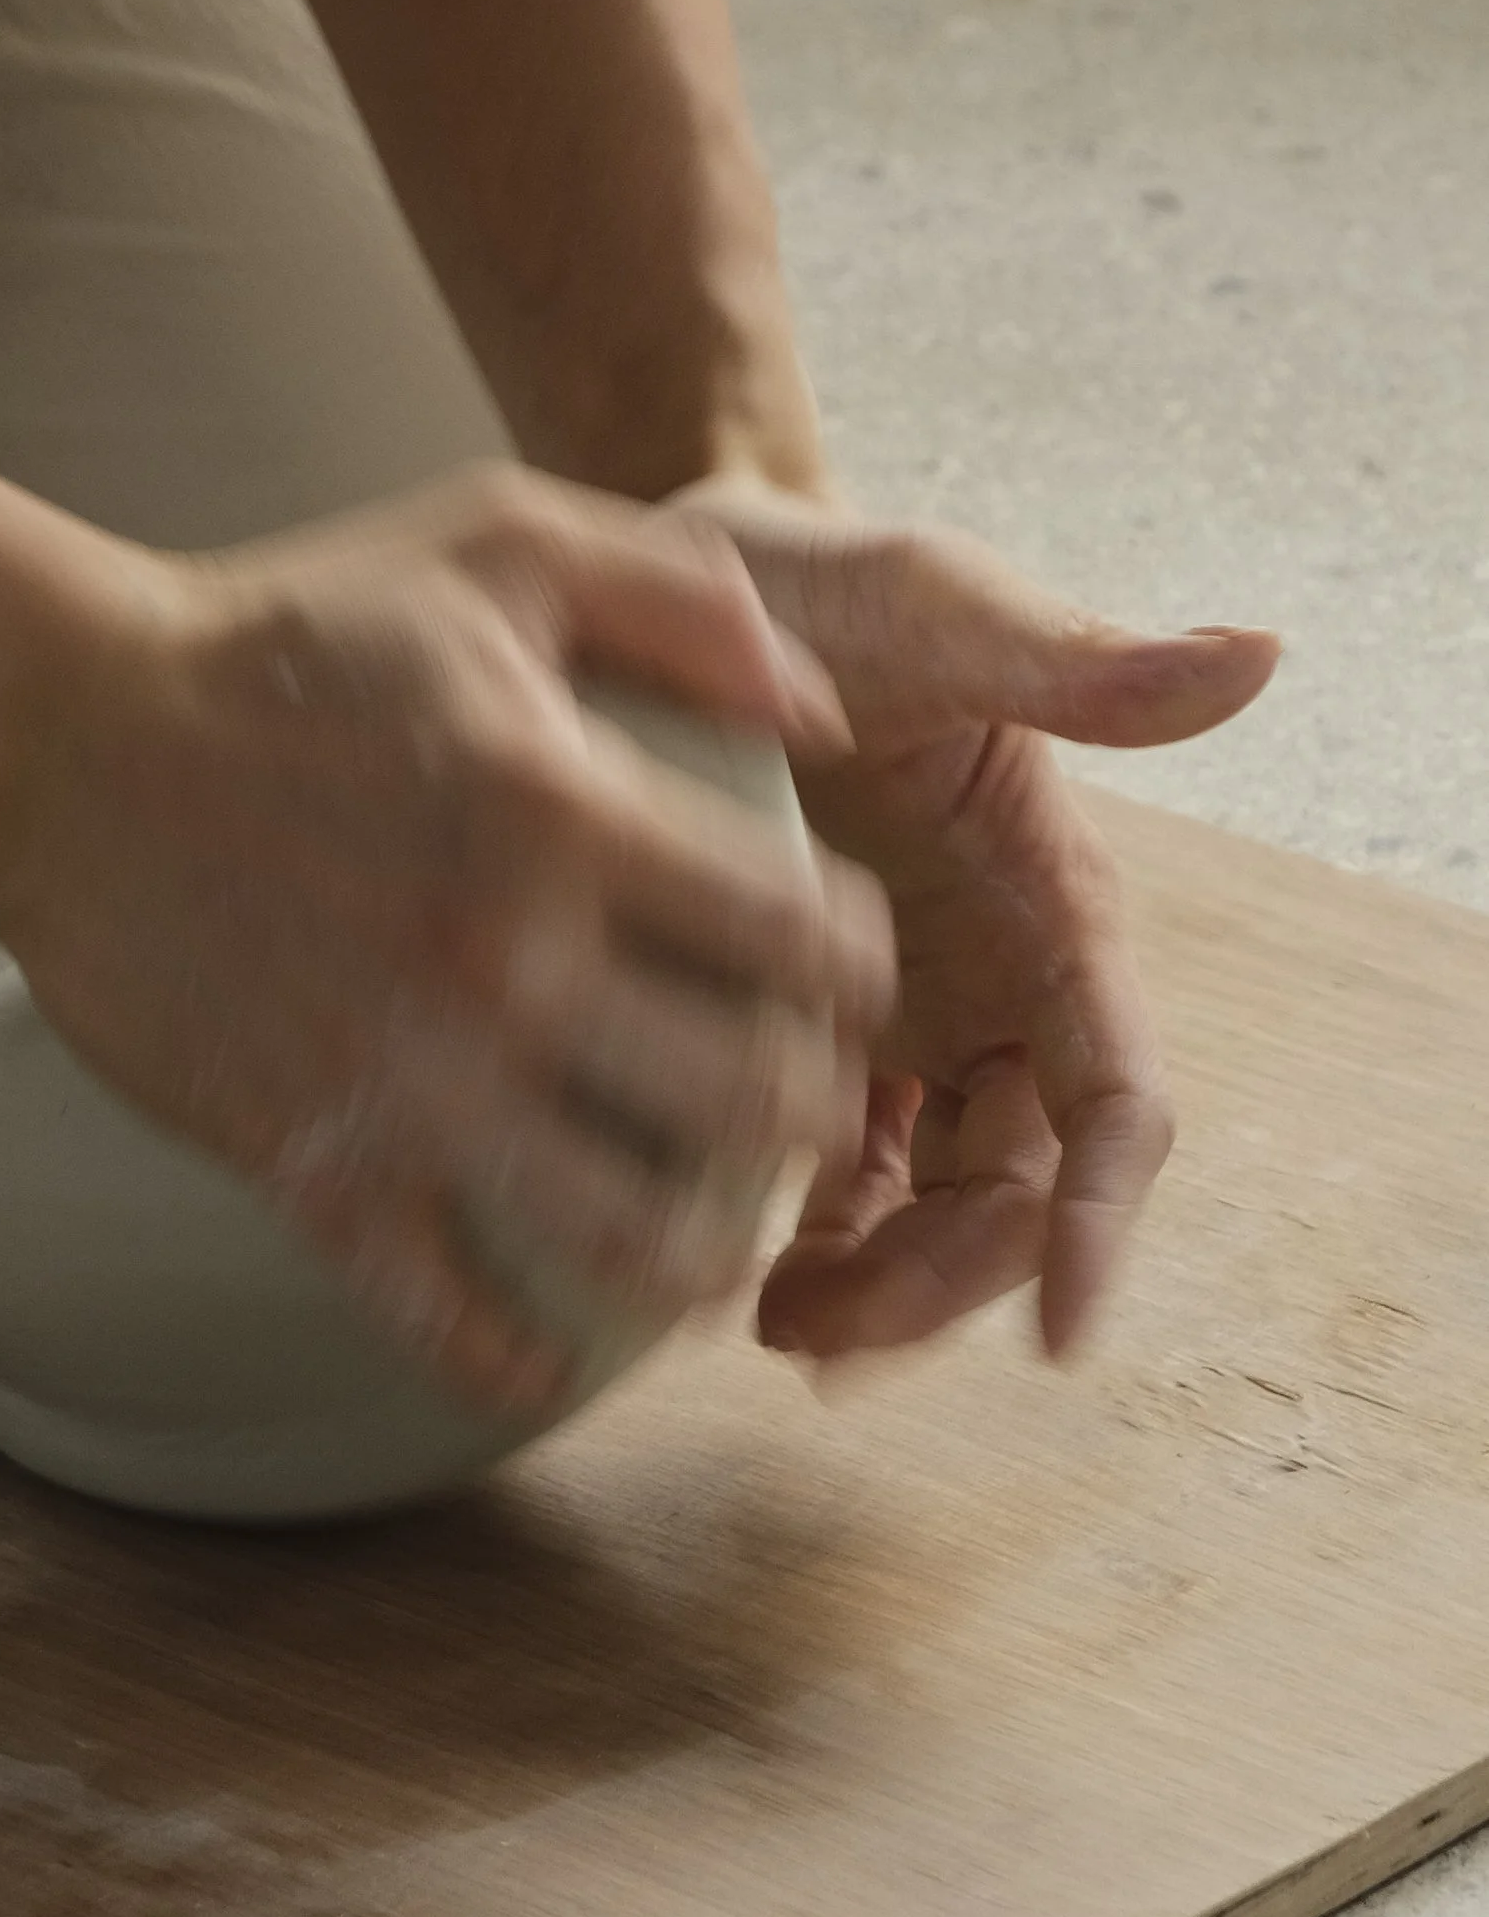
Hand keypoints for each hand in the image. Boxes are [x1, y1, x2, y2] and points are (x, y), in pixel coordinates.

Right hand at [0, 465, 895, 1415]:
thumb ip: (685, 599)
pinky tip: (550, 1345)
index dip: (858, 967)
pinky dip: (518, 1360)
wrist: (62, 732)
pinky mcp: (309, 1164)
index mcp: (569, 815)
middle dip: (811, 1117)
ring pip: (631, 1245)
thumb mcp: (498, 541)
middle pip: (756, 1108)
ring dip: (701, 1255)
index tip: (838, 970)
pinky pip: (446, 1320)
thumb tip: (833, 714)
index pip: (809, 940)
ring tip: (704, 1230)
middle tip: (793, 1104)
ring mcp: (410, 1084)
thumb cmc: (286, 628)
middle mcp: (509, 966)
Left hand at [671, 486, 1278, 1363]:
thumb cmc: (812, 579)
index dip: (1102, 1222)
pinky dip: (801, 1240)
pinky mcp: (800, 1028)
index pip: (1115, 1101)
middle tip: (831, 1338)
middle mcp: (995, 982)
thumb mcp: (926, 605)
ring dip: (876, 1290)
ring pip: (928, 1207)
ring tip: (773, 1328)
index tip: (1067, 1334)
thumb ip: (1071, 661)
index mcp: (1052, 906)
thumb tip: (1254, 655)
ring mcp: (898, 1016)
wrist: (663, 579)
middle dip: (949, 1282)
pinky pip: (827, 1171)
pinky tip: (734, 1276)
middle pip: (1016, 1191)